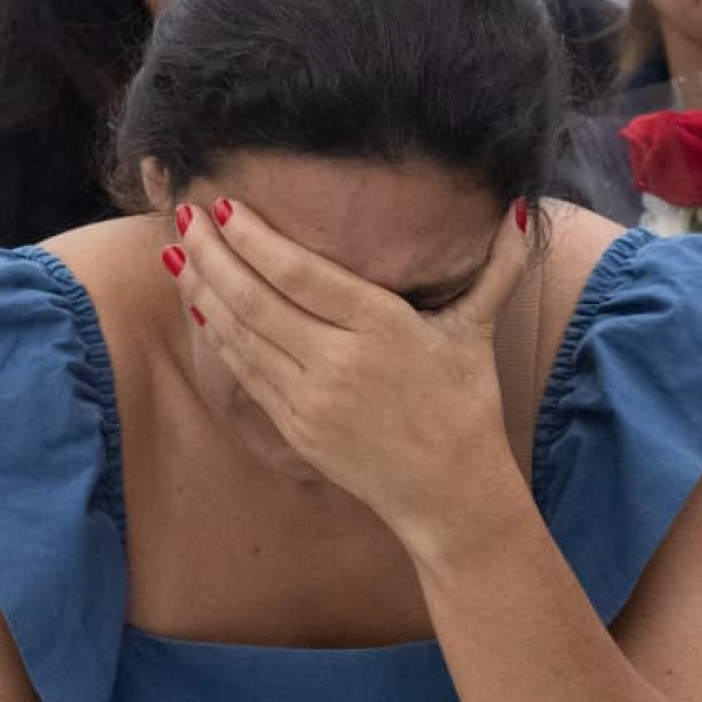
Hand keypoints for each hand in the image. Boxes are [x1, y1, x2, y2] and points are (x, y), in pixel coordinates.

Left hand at [175, 196, 529, 541]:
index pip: (300, 273)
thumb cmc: (466, 407)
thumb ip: (498, 266)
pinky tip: (200, 306)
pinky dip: (219, 336)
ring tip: (177, 253)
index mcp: (381, 326)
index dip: (254, 240)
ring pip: (241, 335)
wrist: (451, 494)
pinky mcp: (296, 427)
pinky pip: (246, 372)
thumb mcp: (479, 332)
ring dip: (203, 291)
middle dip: (212, 254)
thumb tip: (525, 209)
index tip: (224, 207)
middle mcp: (339, 360)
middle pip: (256, 298)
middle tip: (183, 217)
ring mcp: (311, 398)